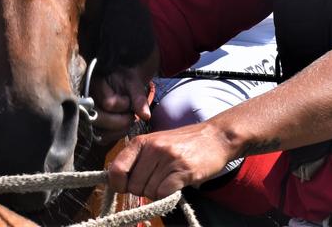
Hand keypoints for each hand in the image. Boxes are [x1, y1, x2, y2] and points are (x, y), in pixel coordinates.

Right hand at [90, 48, 158, 145]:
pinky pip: (102, 139)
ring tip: (126, 118)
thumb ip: (139, 98)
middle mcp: (85, 100)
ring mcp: (85, 115)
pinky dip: (115, 135)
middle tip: (131, 114)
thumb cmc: (124, 80)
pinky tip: (121, 126)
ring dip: (120, 129)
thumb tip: (146, 116)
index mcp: (94, 84)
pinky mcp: (90, 127)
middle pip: (100, 119)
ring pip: (101, 132)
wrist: (118, 82)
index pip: (109, 103)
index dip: (124, 104)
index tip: (128, 99)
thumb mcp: (133, 83)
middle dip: (122, 120)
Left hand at [107, 122, 236, 198]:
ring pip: (149, 191)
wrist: (215, 137)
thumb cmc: (183, 143)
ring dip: (157, 193)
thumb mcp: (155, 143)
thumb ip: (138, 159)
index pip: (117, 168)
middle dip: (142, 190)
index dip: (117, 184)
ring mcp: (168, 159)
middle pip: (134, 186)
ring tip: (168, 181)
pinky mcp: (183, 171)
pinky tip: (176, 185)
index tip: (124, 188)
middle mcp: (152, 148)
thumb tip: (117, 180)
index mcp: (141, 141)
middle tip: (155, 183)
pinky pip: (164, 193)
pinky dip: (168, 195)